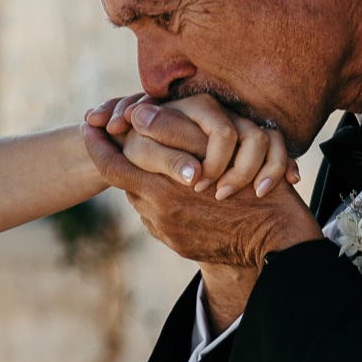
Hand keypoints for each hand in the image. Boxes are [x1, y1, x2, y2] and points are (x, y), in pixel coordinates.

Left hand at [83, 108, 323, 319]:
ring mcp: (167, 233)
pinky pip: (158, 218)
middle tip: (111, 142)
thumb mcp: (215, 152)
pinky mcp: (178, 245)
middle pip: (125, 183)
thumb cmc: (251, 186)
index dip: (97, 145)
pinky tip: (176, 190)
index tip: (87, 127)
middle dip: (121, 162)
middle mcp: (158, 216)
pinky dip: (162, 201)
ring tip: (154, 165)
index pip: (112, 166)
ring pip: (141, 200)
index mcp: (162, 191)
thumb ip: (174, 136)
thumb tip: (138, 116)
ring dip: (144, 182)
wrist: (273, 237)